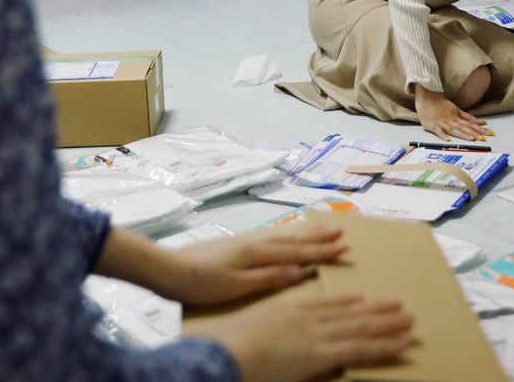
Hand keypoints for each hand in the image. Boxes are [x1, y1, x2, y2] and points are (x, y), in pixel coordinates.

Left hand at [153, 223, 348, 306]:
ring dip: (305, 230)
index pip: (297, 251)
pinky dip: (287, 231)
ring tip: (322, 225)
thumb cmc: (201, 283)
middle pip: (293, 237)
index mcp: (257, 252)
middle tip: (342, 231)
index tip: (345, 248)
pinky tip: (287, 233)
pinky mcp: (236, 242)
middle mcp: (254, 241)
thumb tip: (301, 270)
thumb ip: (269, 278)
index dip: (322, 250)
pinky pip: (271, 234)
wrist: (168, 268)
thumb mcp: (236, 287)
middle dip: (318, 235)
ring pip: (283, 232)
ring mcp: (245, 239)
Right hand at [193, 293, 414, 381]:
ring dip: (387, 324)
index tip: (365, 298)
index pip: (327, 304)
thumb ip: (279, 331)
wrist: (223, 353)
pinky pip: (360, 349)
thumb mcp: (255, 331)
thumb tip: (292, 342)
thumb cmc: (229, 346)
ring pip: (360, 327)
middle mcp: (307, 317)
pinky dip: (383, 345)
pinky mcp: (321, 353)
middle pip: (350, 312)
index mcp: (289, 310)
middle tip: (400, 304)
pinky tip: (399, 342)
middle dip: (377, 310)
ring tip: (409, 319)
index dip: (349, 302)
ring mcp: (316, 334)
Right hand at [413, 87, 490, 140]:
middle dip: (474, 133)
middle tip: (484, 138)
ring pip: (454, 130)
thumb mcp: (456, 109)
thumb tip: (482, 121)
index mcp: (457, 116)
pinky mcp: (432, 125)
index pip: (471, 124)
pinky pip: (438, 131)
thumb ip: (469, 117)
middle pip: (464, 127)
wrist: (426, 97)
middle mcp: (451, 120)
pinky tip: (448, 139)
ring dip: (463, 134)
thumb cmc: (441, 104)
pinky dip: (443, 135)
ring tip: (471, 139)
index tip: (489, 133)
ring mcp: (442, 123)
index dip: (480, 129)